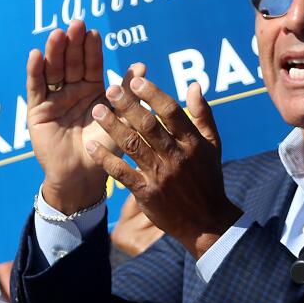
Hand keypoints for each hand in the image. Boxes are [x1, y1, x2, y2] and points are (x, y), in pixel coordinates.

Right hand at [26, 19, 138, 213]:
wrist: (83, 176)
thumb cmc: (105, 149)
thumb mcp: (119, 119)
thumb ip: (126, 93)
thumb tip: (142, 65)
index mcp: (93, 90)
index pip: (92, 65)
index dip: (91, 49)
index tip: (93, 32)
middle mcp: (72, 90)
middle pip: (71, 62)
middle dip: (72, 44)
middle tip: (75, 25)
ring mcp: (54, 98)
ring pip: (53, 70)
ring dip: (54, 51)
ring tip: (57, 35)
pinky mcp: (37, 110)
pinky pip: (35, 88)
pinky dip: (35, 71)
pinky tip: (36, 55)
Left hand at [87, 75, 240, 259]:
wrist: (206, 221)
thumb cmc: (208, 178)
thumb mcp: (212, 145)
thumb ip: (203, 114)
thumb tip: (194, 84)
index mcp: (192, 142)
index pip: (171, 112)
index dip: (153, 94)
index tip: (135, 81)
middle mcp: (176, 156)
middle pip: (148, 126)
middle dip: (128, 106)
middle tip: (110, 89)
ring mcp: (160, 175)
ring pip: (133, 146)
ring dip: (113, 127)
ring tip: (96, 110)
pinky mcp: (146, 193)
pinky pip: (122, 173)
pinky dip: (106, 160)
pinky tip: (91, 147)